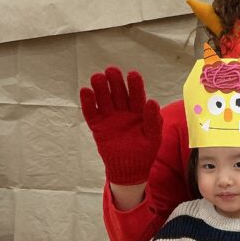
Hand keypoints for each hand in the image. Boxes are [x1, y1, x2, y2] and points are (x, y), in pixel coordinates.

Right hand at [80, 67, 161, 185]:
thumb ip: (153, 121)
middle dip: (115, 82)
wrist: (129, 170)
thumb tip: (152, 101)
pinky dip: (88, 103)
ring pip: (104, 99)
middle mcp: (123, 111)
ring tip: (97, 77)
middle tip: (111, 70)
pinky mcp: (98, 126)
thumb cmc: (144, 152)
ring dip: (100, 88)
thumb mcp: (153, 137)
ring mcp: (109, 118)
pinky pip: (91, 113)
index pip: (136, 95)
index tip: (132, 74)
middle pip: (118, 93)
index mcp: (138, 111)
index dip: (135, 85)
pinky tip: (85, 91)